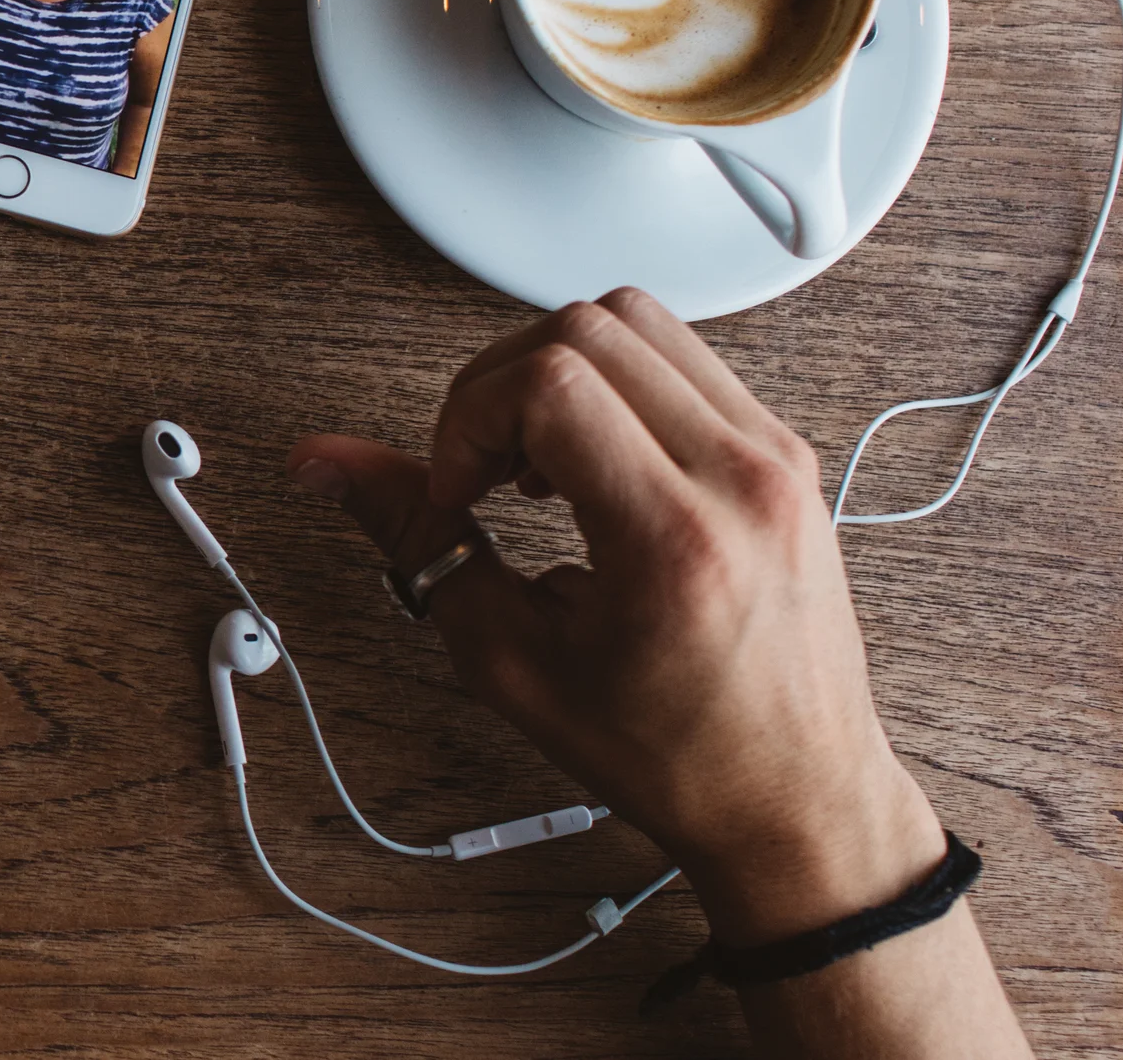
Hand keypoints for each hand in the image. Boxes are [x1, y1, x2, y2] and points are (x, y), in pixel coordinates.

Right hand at [288, 288, 940, 946]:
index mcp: (674, 538)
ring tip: (533, 464)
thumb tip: (327, 466)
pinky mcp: (785, 455)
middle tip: (480, 471)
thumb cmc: (672, 756)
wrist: (795, 802)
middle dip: (500, 385)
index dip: (469, 420)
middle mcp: (740, 478)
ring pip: (639, 321)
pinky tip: (588, 465)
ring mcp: (776, 457)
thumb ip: (416, 543)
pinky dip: (613, 386)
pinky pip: (683, 360)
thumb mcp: (513, 661)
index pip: (552, 382)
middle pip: (589, 328)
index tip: (456, 490)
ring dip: (557, 372)